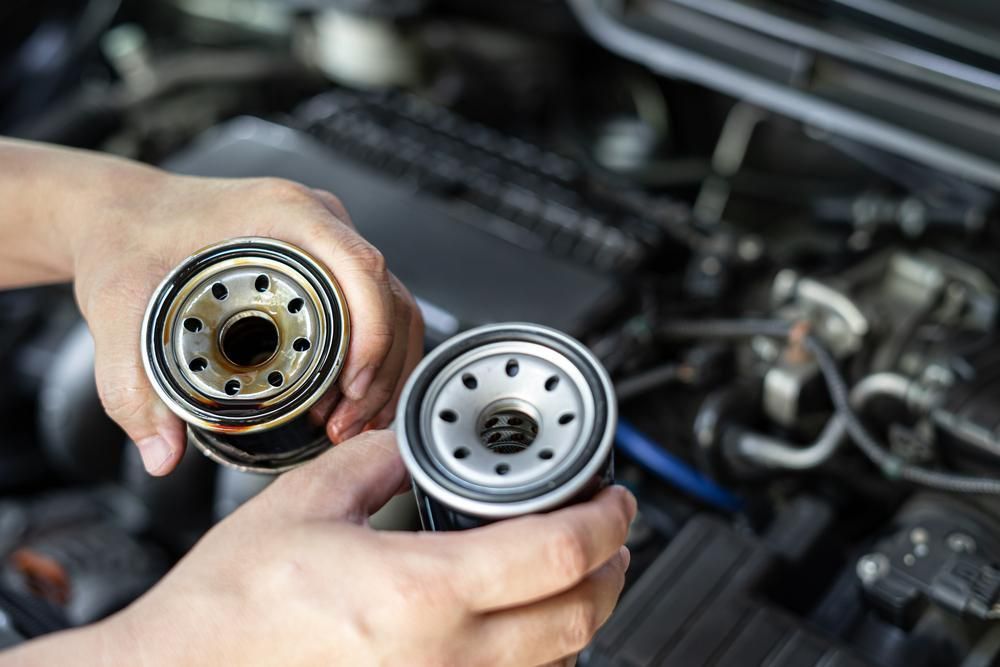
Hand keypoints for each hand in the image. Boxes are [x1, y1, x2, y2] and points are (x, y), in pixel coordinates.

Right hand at [12, 431, 632, 666]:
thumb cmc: (226, 610)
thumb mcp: (304, 504)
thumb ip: (372, 459)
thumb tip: (408, 440)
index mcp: (419, 592)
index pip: (556, 553)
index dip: (605, 520)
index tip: (614, 500)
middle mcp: (443, 661)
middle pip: (580, 616)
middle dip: (612, 568)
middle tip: (610, 532)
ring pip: (558, 663)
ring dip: (583, 612)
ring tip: (575, 572)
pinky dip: (539, 656)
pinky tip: (522, 627)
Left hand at [70, 172, 422, 474]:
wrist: (125, 219)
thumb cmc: (130, 240)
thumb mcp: (121, 308)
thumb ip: (130, 384)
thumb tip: (162, 452)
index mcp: (284, 215)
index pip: (360, 268)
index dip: (371, 333)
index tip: (352, 386)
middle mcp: (319, 227)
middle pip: (387, 297)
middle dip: (379, 371)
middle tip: (346, 424)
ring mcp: (328, 247)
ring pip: (392, 309)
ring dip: (384, 372)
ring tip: (349, 423)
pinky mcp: (327, 271)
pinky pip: (376, 314)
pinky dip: (376, 362)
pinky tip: (354, 402)